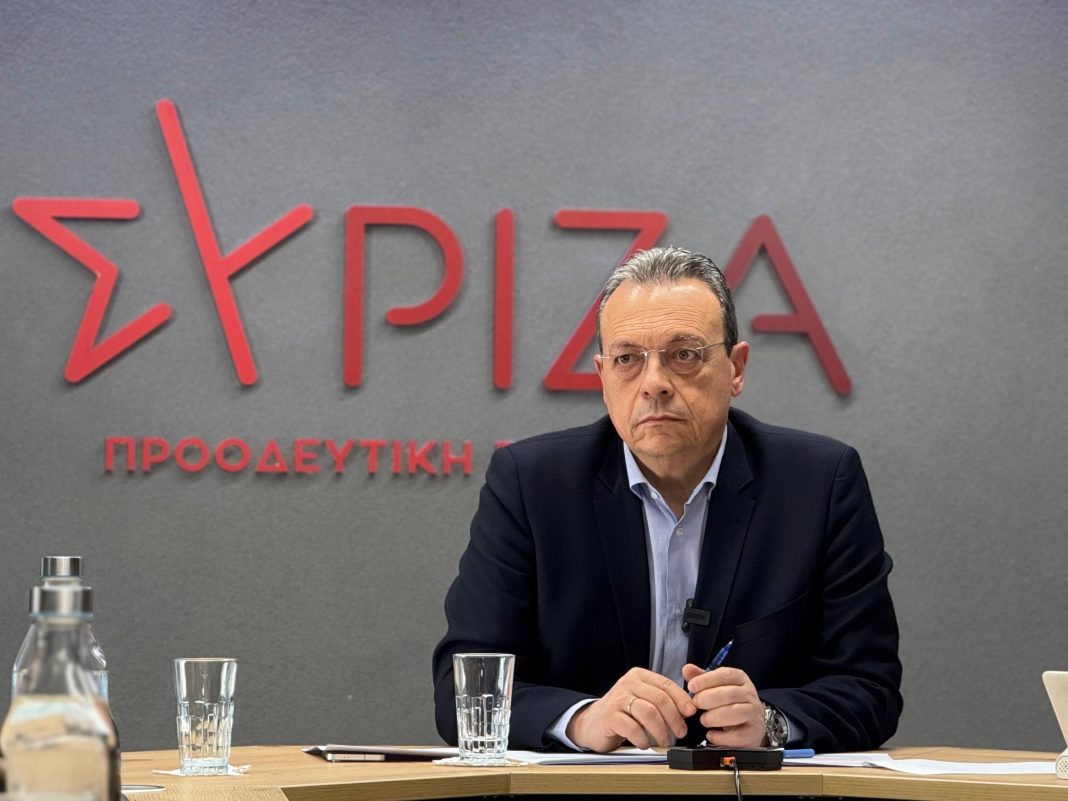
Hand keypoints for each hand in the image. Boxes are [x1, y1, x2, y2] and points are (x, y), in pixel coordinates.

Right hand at [565, 667, 697, 751]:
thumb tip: (690, 708)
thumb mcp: (643, 699)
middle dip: (674, 719)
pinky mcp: (609, 716)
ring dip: (661, 731)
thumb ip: (663, 699)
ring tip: (664, 742)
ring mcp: (617, 699)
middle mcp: (628, 683)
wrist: (593, 723)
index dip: (682, 700)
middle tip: (680, 733)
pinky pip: (633, 728)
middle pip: (660, 699)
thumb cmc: (623, 712)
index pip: (666, 685)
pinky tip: (644, 743)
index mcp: (639, 676)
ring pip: (648, 712)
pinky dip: (643, 739)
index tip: (691, 713)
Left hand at [681, 663, 764, 747]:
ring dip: (714, 717)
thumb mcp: (717, 687)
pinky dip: (721, 736)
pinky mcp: (753, 733)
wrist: (750, 725)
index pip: (725, 675)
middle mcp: (750, 695)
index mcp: (740, 679)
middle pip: (729, 694)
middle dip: (708, 699)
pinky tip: (711, 735)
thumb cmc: (729, 703)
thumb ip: (702, 678)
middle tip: (695, 704)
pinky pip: (737, 735)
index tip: (691, 686)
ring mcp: (754, 714)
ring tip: (703, 720)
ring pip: (735, 713)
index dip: (706, 680)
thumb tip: (687, 669)